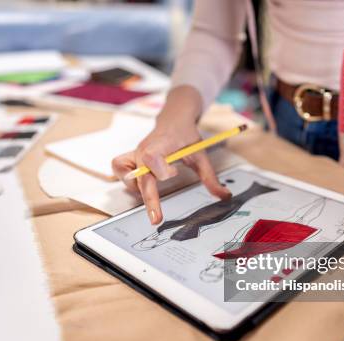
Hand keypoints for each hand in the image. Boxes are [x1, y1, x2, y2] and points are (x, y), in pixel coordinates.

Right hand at [112, 121, 230, 224]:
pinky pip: (119, 171)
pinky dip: (127, 181)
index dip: (160, 169)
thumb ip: (210, 177)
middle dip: (149, 200)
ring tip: (153, 193)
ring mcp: (135, 154)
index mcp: (162, 145)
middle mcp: (144, 149)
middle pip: (140, 176)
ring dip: (140, 189)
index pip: (152, 157)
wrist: (173, 118)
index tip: (174, 173)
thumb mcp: (201, 155)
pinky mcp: (129, 158)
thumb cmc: (185, 135)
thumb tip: (224, 196)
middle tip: (156, 219)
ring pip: (128, 177)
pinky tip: (140, 184)